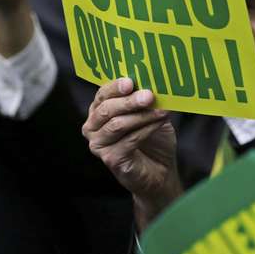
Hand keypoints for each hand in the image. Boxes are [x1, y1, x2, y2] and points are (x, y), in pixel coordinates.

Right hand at [83, 78, 182, 229]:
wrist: (160, 172)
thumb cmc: (153, 140)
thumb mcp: (149, 114)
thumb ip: (146, 100)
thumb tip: (153, 83)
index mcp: (98, 111)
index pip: (102, 94)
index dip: (115, 87)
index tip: (131, 81)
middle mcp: (92, 127)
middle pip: (107, 109)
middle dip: (129, 101)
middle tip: (149, 95)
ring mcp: (98, 145)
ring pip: (117, 125)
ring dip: (141, 116)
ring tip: (161, 111)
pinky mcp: (110, 159)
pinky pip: (128, 140)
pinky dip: (146, 129)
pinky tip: (160, 123)